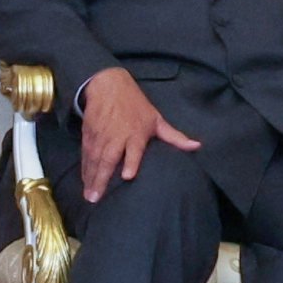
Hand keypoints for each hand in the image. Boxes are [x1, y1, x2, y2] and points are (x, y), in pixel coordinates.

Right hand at [76, 64, 199, 202]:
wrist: (108, 85)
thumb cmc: (136, 105)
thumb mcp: (156, 119)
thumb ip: (175, 137)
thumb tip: (197, 146)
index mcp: (135, 134)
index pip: (133, 150)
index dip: (130, 162)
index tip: (127, 176)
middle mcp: (117, 136)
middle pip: (108, 159)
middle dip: (101, 178)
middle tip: (96, 198)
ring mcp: (101, 136)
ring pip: (94, 159)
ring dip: (90, 177)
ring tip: (89, 196)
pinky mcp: (89, 134)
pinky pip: (86, 154)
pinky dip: (85, 168)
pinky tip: (85, 181)